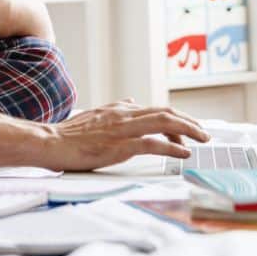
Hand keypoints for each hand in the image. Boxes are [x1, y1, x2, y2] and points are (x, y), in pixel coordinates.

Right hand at [42, 100, 209, 170]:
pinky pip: (152, 144)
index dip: (178, 117)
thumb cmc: (71, 133)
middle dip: (190, 122)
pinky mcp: (119, 146)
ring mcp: (123, 130)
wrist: (52, 141)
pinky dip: (172, 147)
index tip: (190, 128)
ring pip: (163, 123)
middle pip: (166, 113)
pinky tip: (184, 154)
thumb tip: (134, 102)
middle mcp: (125, 115)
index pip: (157, 109)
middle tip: (204, 134)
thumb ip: (117, 108)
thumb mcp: (97, 114)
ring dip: (188, 131)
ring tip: (201, 140)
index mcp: (121, 109)